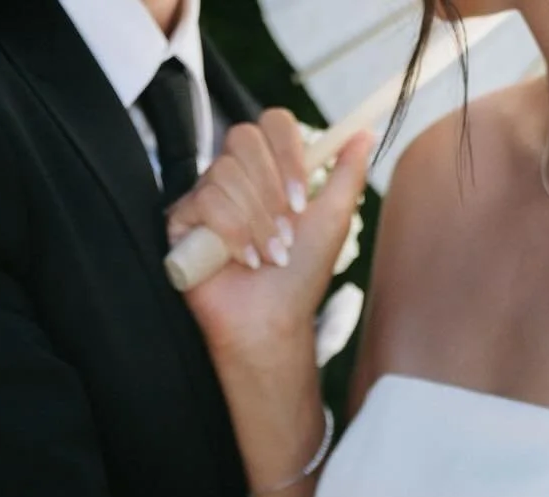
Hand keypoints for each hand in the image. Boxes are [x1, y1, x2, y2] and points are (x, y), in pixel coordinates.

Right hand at [168, 113, 373, 368]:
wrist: (272, 321)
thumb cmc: (301, 277)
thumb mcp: (334, 219)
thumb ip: (348, 173)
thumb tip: (366, 132)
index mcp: (269, 169)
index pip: (273, 123)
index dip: (289, 153)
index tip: (304, 199)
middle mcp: (235, 176)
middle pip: (244, 139)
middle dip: (272, 192)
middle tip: (287, 236)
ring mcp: (205, 195)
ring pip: (225, 173)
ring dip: (257, 222)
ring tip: (269, 257)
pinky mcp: (181, 220)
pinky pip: (205, 202)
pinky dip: (233, 235)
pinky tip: (244, 261)